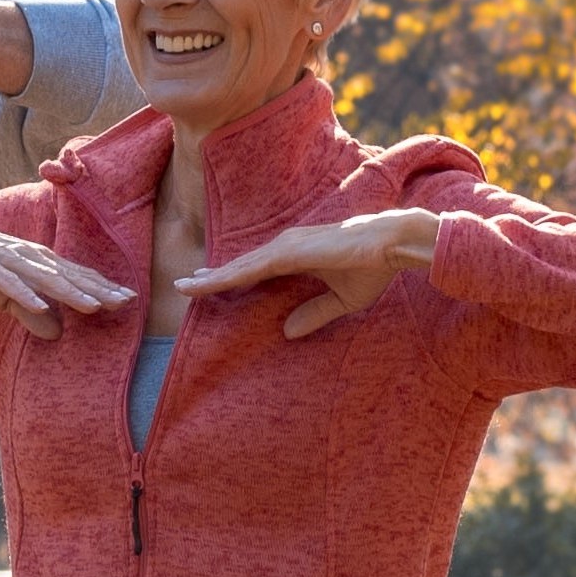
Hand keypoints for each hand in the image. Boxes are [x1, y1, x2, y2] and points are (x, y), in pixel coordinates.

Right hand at [0, 209, 132, 339]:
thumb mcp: (3, 294)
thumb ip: (29, 311)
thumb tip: (57, 333)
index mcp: (33, 260)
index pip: (73, 274)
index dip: (100, 286)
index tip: (128, 299)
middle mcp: (24, 254)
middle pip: (66, 273)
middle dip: (96, 288)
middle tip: (126, 301)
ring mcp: (3, 256)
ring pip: (41, 276)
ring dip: (68, 291)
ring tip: (94, 306)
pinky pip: (4, 279)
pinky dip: (21, 291)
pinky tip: (39, 304)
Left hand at [178, 208, 440, 338]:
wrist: (392, 244)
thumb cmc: (373, 267)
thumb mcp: (341, 300)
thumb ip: (314, 314)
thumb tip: (287, 332)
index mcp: (297, 256)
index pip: (256, 269)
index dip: (232, 276)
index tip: (209, 282)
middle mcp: (286, 247)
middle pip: (242, 266)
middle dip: (213, 276)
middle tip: (184, 285)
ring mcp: (285, 246)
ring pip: (240, 267)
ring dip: (212, 278)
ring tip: (183, 288)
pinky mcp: (289, 251)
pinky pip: (250, 268)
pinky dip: (226, 276)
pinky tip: (206, 284)